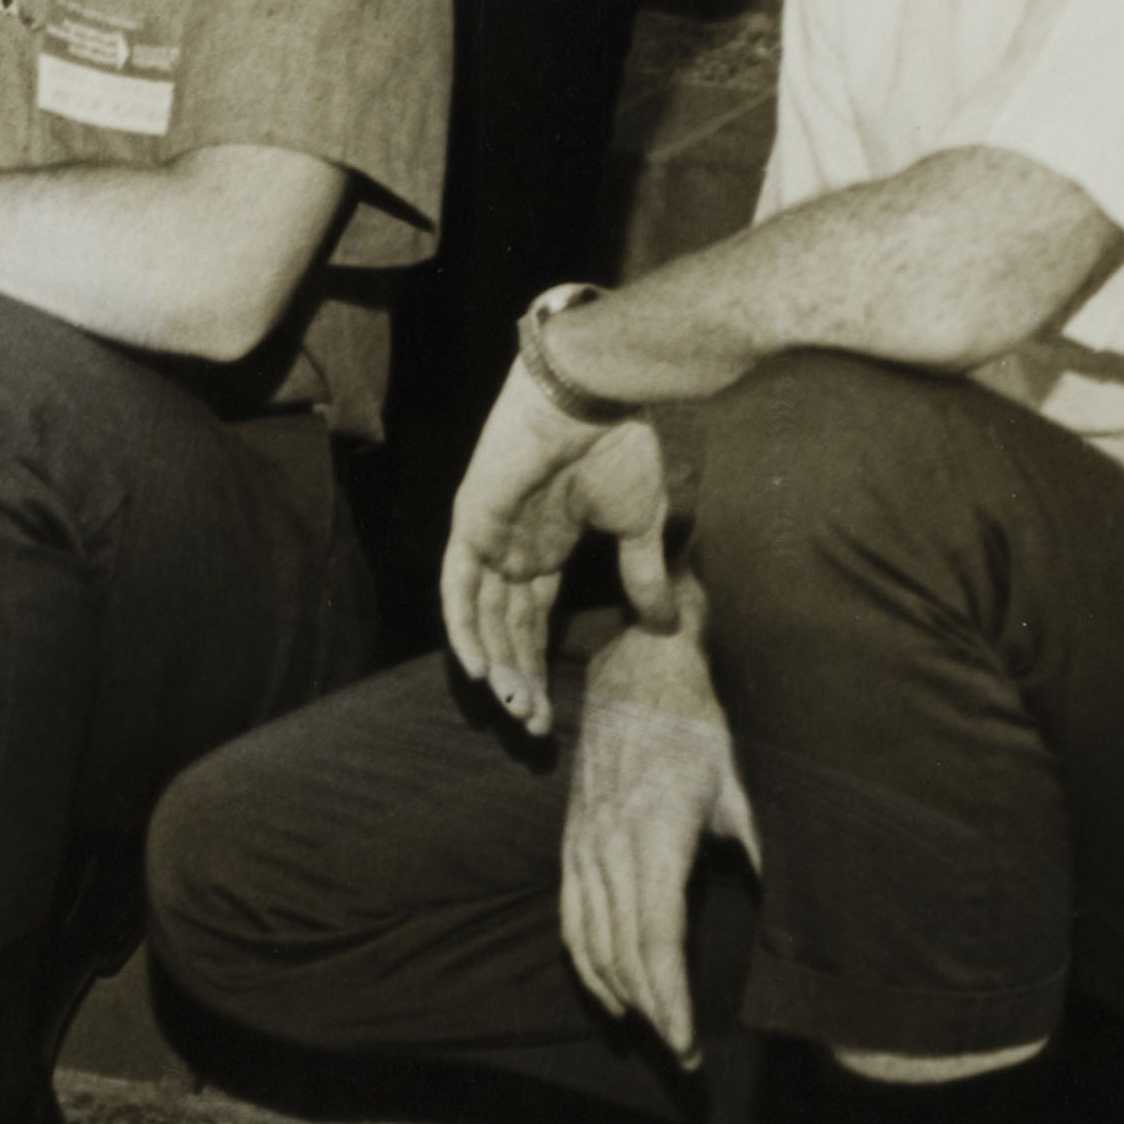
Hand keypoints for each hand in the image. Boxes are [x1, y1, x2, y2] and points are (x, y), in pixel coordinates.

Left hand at [442, 362, 679, 733]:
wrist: (596, 397)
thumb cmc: (619, 447)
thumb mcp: (638, 525)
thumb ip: (641, 575)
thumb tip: (665, 624)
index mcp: (546, 546)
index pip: (530, 620)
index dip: (536, 665)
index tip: (549, 714)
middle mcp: (512, 546)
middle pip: (504, 626)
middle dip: (517, 678)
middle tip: (532, 726)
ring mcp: (489, 533)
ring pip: (480, 615)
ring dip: (494, 663)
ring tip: (514, 709)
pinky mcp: (473, 520)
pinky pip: (458, 584)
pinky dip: (463, 626)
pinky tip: (478, 668)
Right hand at [556, 619, 752, 1062]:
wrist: (639, 668)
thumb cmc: (703, 723)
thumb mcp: (746, 780)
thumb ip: (766, 843)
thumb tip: (804, 906)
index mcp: (655, 832)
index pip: (654, 937)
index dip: (669, 998)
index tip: (689, 1046)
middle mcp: (609, 842)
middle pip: (621, 950)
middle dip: (651, 1012)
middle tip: (687, 1061)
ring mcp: (584, 841)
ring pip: (590, 939)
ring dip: (620, 996)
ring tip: (657, 1038)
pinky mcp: (574, 839)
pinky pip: (570, 915)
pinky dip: (585, 963)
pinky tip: (610, 996)